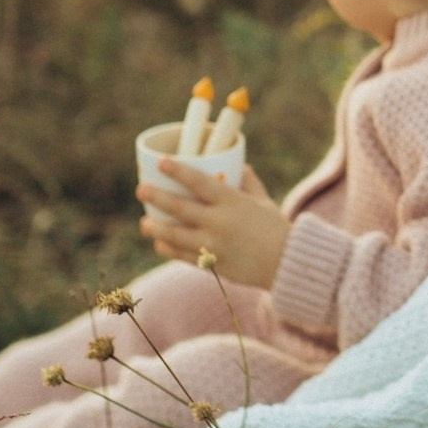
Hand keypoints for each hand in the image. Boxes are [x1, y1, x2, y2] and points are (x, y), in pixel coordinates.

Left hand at [141, 161, 291, 288]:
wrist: (286, 263)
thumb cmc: (275, 228)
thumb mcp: (263, 200)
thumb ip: (247, 182)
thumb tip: (236, 165)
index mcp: (232, 202)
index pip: (199, 182)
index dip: (178, 171)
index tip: (161, 161)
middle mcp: (220, 222)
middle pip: (180, 208)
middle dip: (157, 197)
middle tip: (141, 189)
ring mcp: (214, 246)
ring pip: (175, 236)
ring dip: (156, 228)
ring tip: (145, 223)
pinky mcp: (212, 265)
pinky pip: (183, 256)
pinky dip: (169, 249)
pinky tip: (160, 243)